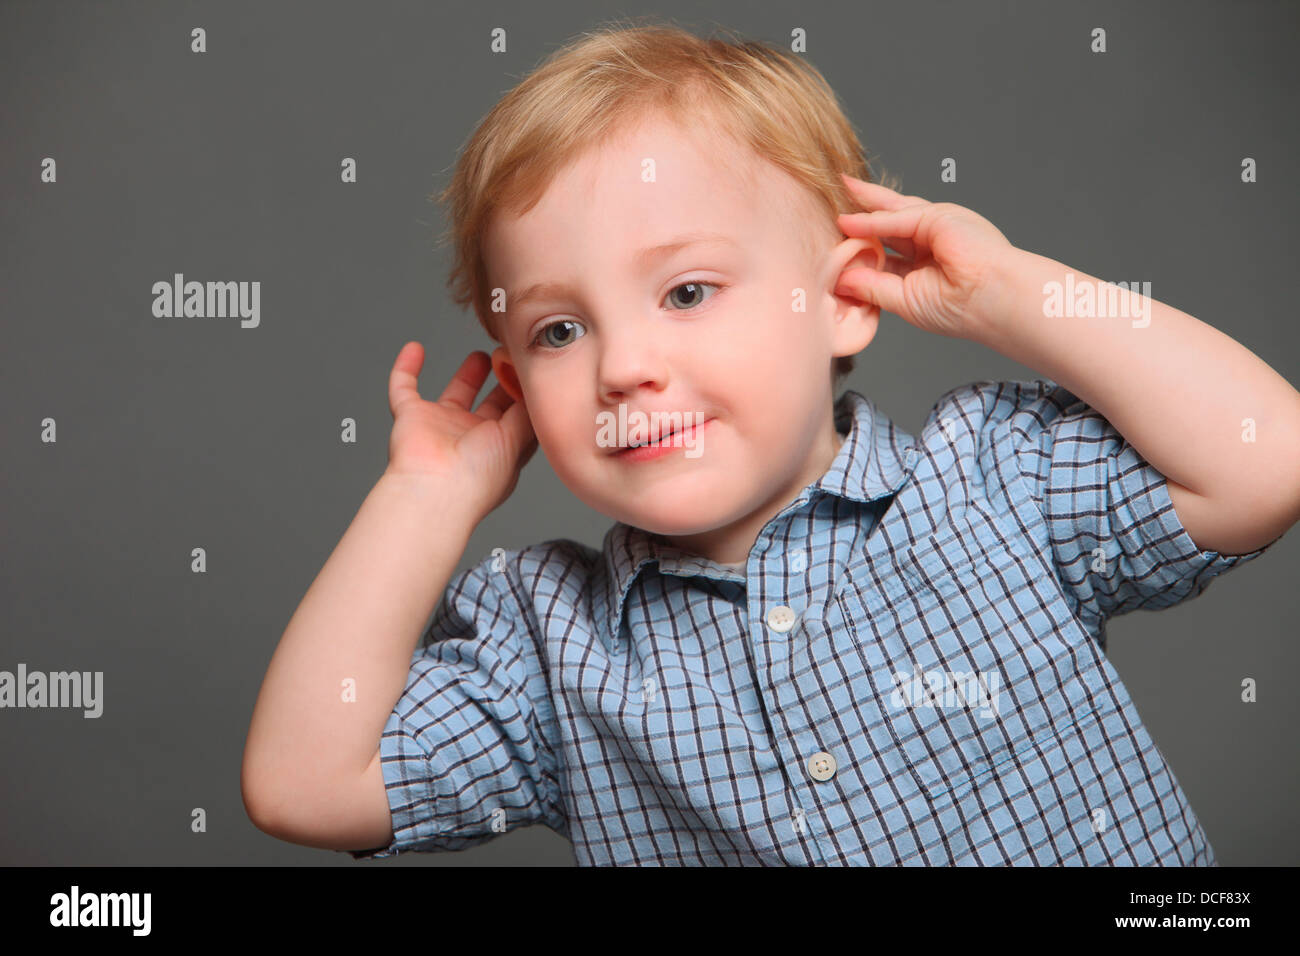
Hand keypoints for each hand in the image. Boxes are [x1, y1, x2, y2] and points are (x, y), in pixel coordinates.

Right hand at [385, 343, 538, 516]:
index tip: (537, 370)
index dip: (527, 396)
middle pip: (491, 406)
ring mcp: (441, 427)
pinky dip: (405, 368)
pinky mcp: (411, 418)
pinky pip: (403, 387)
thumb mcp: (518, 440)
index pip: (519, 418)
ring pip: (455, 395)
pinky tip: (415, 348)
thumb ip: (528, 411)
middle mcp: (471, 438)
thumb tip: (536, 386)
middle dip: (503, 384)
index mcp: (500, 449)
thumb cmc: (479, 476)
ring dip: (468, 374)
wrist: (435, 489)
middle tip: (514, 359)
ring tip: (483, 353)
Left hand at [834, 173, 1016, 339]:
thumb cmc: (959, 309)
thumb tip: (840, 280)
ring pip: (888, 215)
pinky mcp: (937, 217)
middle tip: (829, 206)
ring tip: (830, 206)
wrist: (992, 302)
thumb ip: (872, 286)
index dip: (859, 248)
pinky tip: (847, 222)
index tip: (833, 246)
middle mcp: (929, 241)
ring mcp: (934, 226)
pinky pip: (896, 218)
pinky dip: (871, 221)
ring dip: (859, 211)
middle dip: (858, 217)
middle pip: (885, 225)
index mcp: (924, 264)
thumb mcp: (904, 300)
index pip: (884, 251)